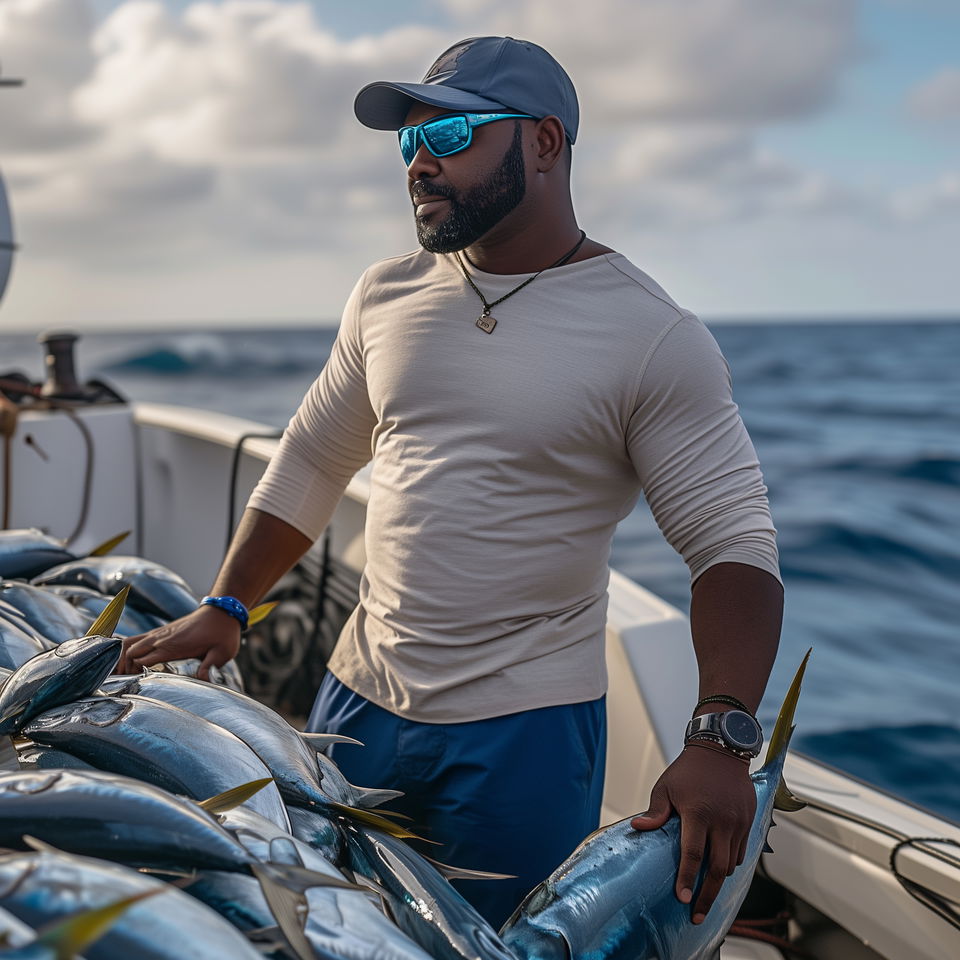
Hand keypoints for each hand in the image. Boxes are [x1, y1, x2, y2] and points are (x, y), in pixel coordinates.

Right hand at [115, 606, 240, 680]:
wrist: (222, 611)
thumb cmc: (223, 633)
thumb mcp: (222, 653)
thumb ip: (210, 667)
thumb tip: (204, 681)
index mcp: (172, 646)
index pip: (140, 660)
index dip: (132, 674)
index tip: (131, 688)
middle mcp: (161, 638)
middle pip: (128, 653)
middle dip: (122, 669)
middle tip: (124, 686)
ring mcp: (160, 633)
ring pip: (129, 644)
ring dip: (121, 658)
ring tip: (123, 675)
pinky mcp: (162, 631)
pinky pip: (137, 639)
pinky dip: (127, 649)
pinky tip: (128, 662)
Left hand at [630, 742, 755, 923]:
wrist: (720, 749)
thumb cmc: (688, 769)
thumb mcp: (666, 786)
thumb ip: (656, 811)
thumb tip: (638, 828)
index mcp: (698, 813)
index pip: (693, 854)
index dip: (687, 879)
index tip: (682, 899)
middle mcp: (721, 821)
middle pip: (717, 869)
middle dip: (707, 895)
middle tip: (696, 914)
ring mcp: (738, 822)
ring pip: (731, 863)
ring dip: (719, 880)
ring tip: (705, 893)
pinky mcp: (749, 821)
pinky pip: (742, 852)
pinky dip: (731, 863)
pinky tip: (719, 869)